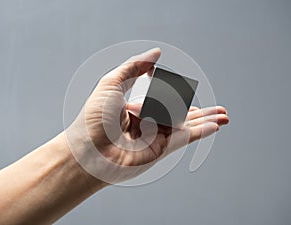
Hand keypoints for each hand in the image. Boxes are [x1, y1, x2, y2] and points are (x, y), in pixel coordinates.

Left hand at [65, 48, 228, 183]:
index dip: (178, 97)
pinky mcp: (160, 151)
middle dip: (200, 113)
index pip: (162, 102)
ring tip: (225, 116)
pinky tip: (217, 125)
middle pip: (179, 116)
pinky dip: (202, 131)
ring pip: (185, 126)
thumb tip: (157, 53)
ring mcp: (155, 139)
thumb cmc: (95, 116)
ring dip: (207, 121)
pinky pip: (184, 137)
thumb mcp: (112, 83)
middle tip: (219, 109)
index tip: (186, 90)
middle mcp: (147, 126)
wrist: (88, 149)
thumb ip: (135, 66)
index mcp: (135, 111)